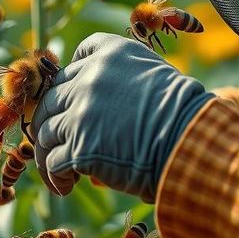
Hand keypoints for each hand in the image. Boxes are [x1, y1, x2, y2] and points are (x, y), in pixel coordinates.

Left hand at [31, 33, 213, 201]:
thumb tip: (97, 107)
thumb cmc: (184, 114)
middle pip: (52, 98)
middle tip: (59, 141)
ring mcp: (80, 112)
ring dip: (50, 150)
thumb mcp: (155, 76)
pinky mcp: (78, 147)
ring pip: (45, 130)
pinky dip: (55, 175)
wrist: (193, 142)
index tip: (73, 101)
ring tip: (61, 168)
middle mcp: (90, 77)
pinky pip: (52, 161)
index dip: (70, 83)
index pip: (75, 60)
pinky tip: (66, 185)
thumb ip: (122, 79)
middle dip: (53, 120)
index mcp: (111, 52)